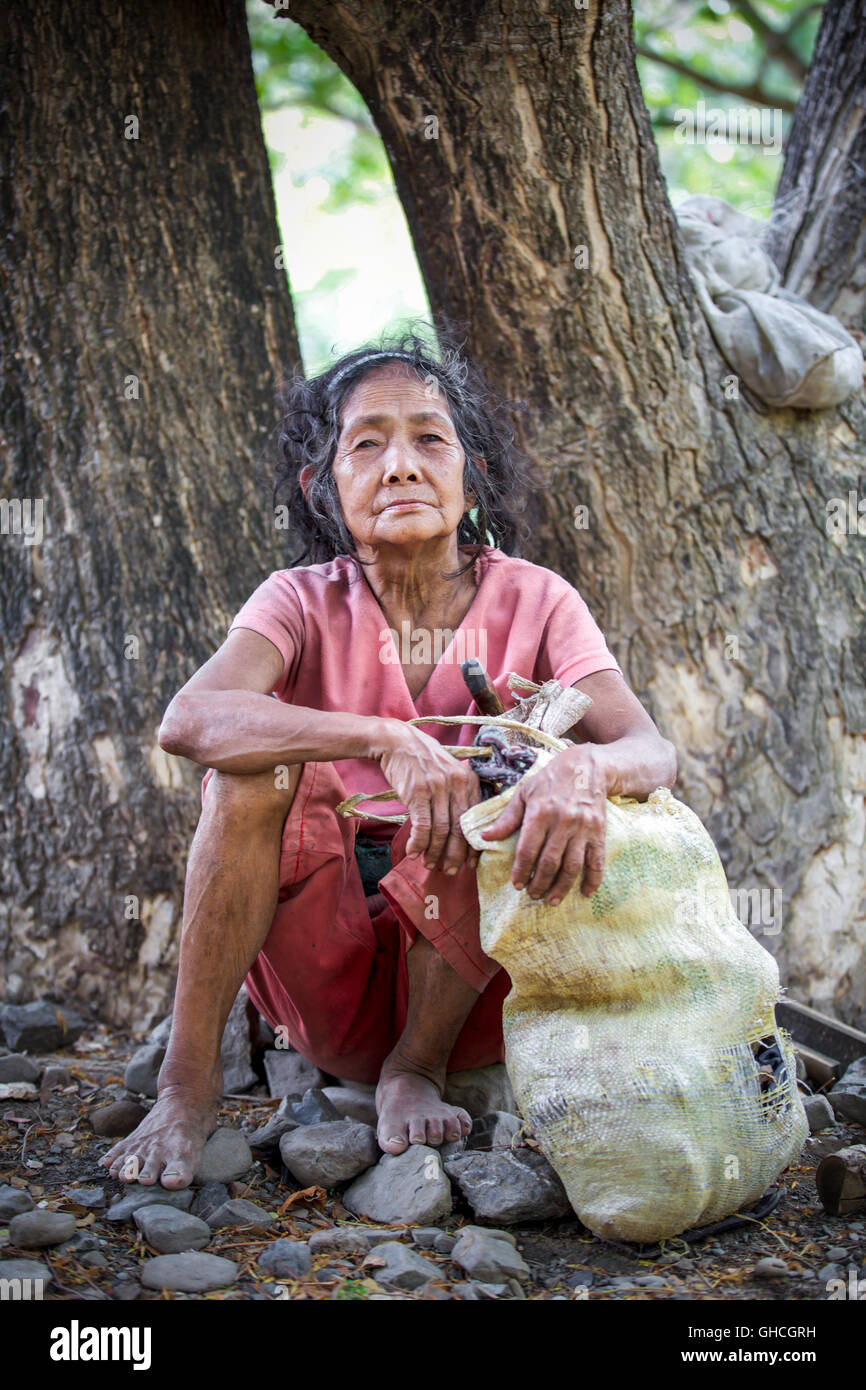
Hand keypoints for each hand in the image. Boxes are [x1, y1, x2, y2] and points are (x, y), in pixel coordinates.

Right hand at [376, 720, 482, 874]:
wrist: (398, 741)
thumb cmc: (424, 761)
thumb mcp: (450, 772)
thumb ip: (459, 796)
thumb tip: (463, 831)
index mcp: (468, 781)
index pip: (475, 820)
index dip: (473, 845)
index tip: (471, 863)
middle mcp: (456, 784)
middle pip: (460, 829)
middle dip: (456, 855)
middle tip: (452, 871)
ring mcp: (437, 787)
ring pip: (441, 830)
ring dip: (434, 852)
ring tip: (430, 864)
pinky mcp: (417, 791)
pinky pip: (422, 825)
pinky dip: (418, 843)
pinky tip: (414, 853)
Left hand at [479, 744, 609, 903]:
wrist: (586, 767)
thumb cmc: (550, 780)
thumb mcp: (524, 792)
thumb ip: (507, 818)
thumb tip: (485, 837)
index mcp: (540, 812)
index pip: (528, 848)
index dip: (521, 869)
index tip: (516, 884)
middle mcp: (562, 822)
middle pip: (549, 862)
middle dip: (539, 883)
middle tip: (532, 895)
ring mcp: (582, 828)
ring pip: (572, 865)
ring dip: (562, 887)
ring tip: (552, 900)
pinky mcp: (598, 832)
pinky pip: (597, 860)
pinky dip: (593, 879)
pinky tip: (586, 893)